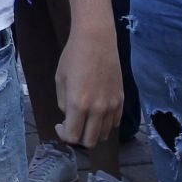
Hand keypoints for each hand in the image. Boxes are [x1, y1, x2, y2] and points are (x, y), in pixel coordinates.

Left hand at [53, 23, 123, 147]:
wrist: (96, 40)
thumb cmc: (73, 56)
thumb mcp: (60, 80)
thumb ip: (64, 102)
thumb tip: (69, 116)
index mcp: (79, 104)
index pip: (73, 136)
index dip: (64, 135)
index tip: (59, 125)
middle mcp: (98, 109)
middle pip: (90, 141)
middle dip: (78, 138)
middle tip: (72, 125)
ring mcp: (112, 106)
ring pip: (104, 135)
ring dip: (93, 132)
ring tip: (84, 120)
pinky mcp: (121, 100)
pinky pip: (115, 123)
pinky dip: (105, 124)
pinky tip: (97, 114)